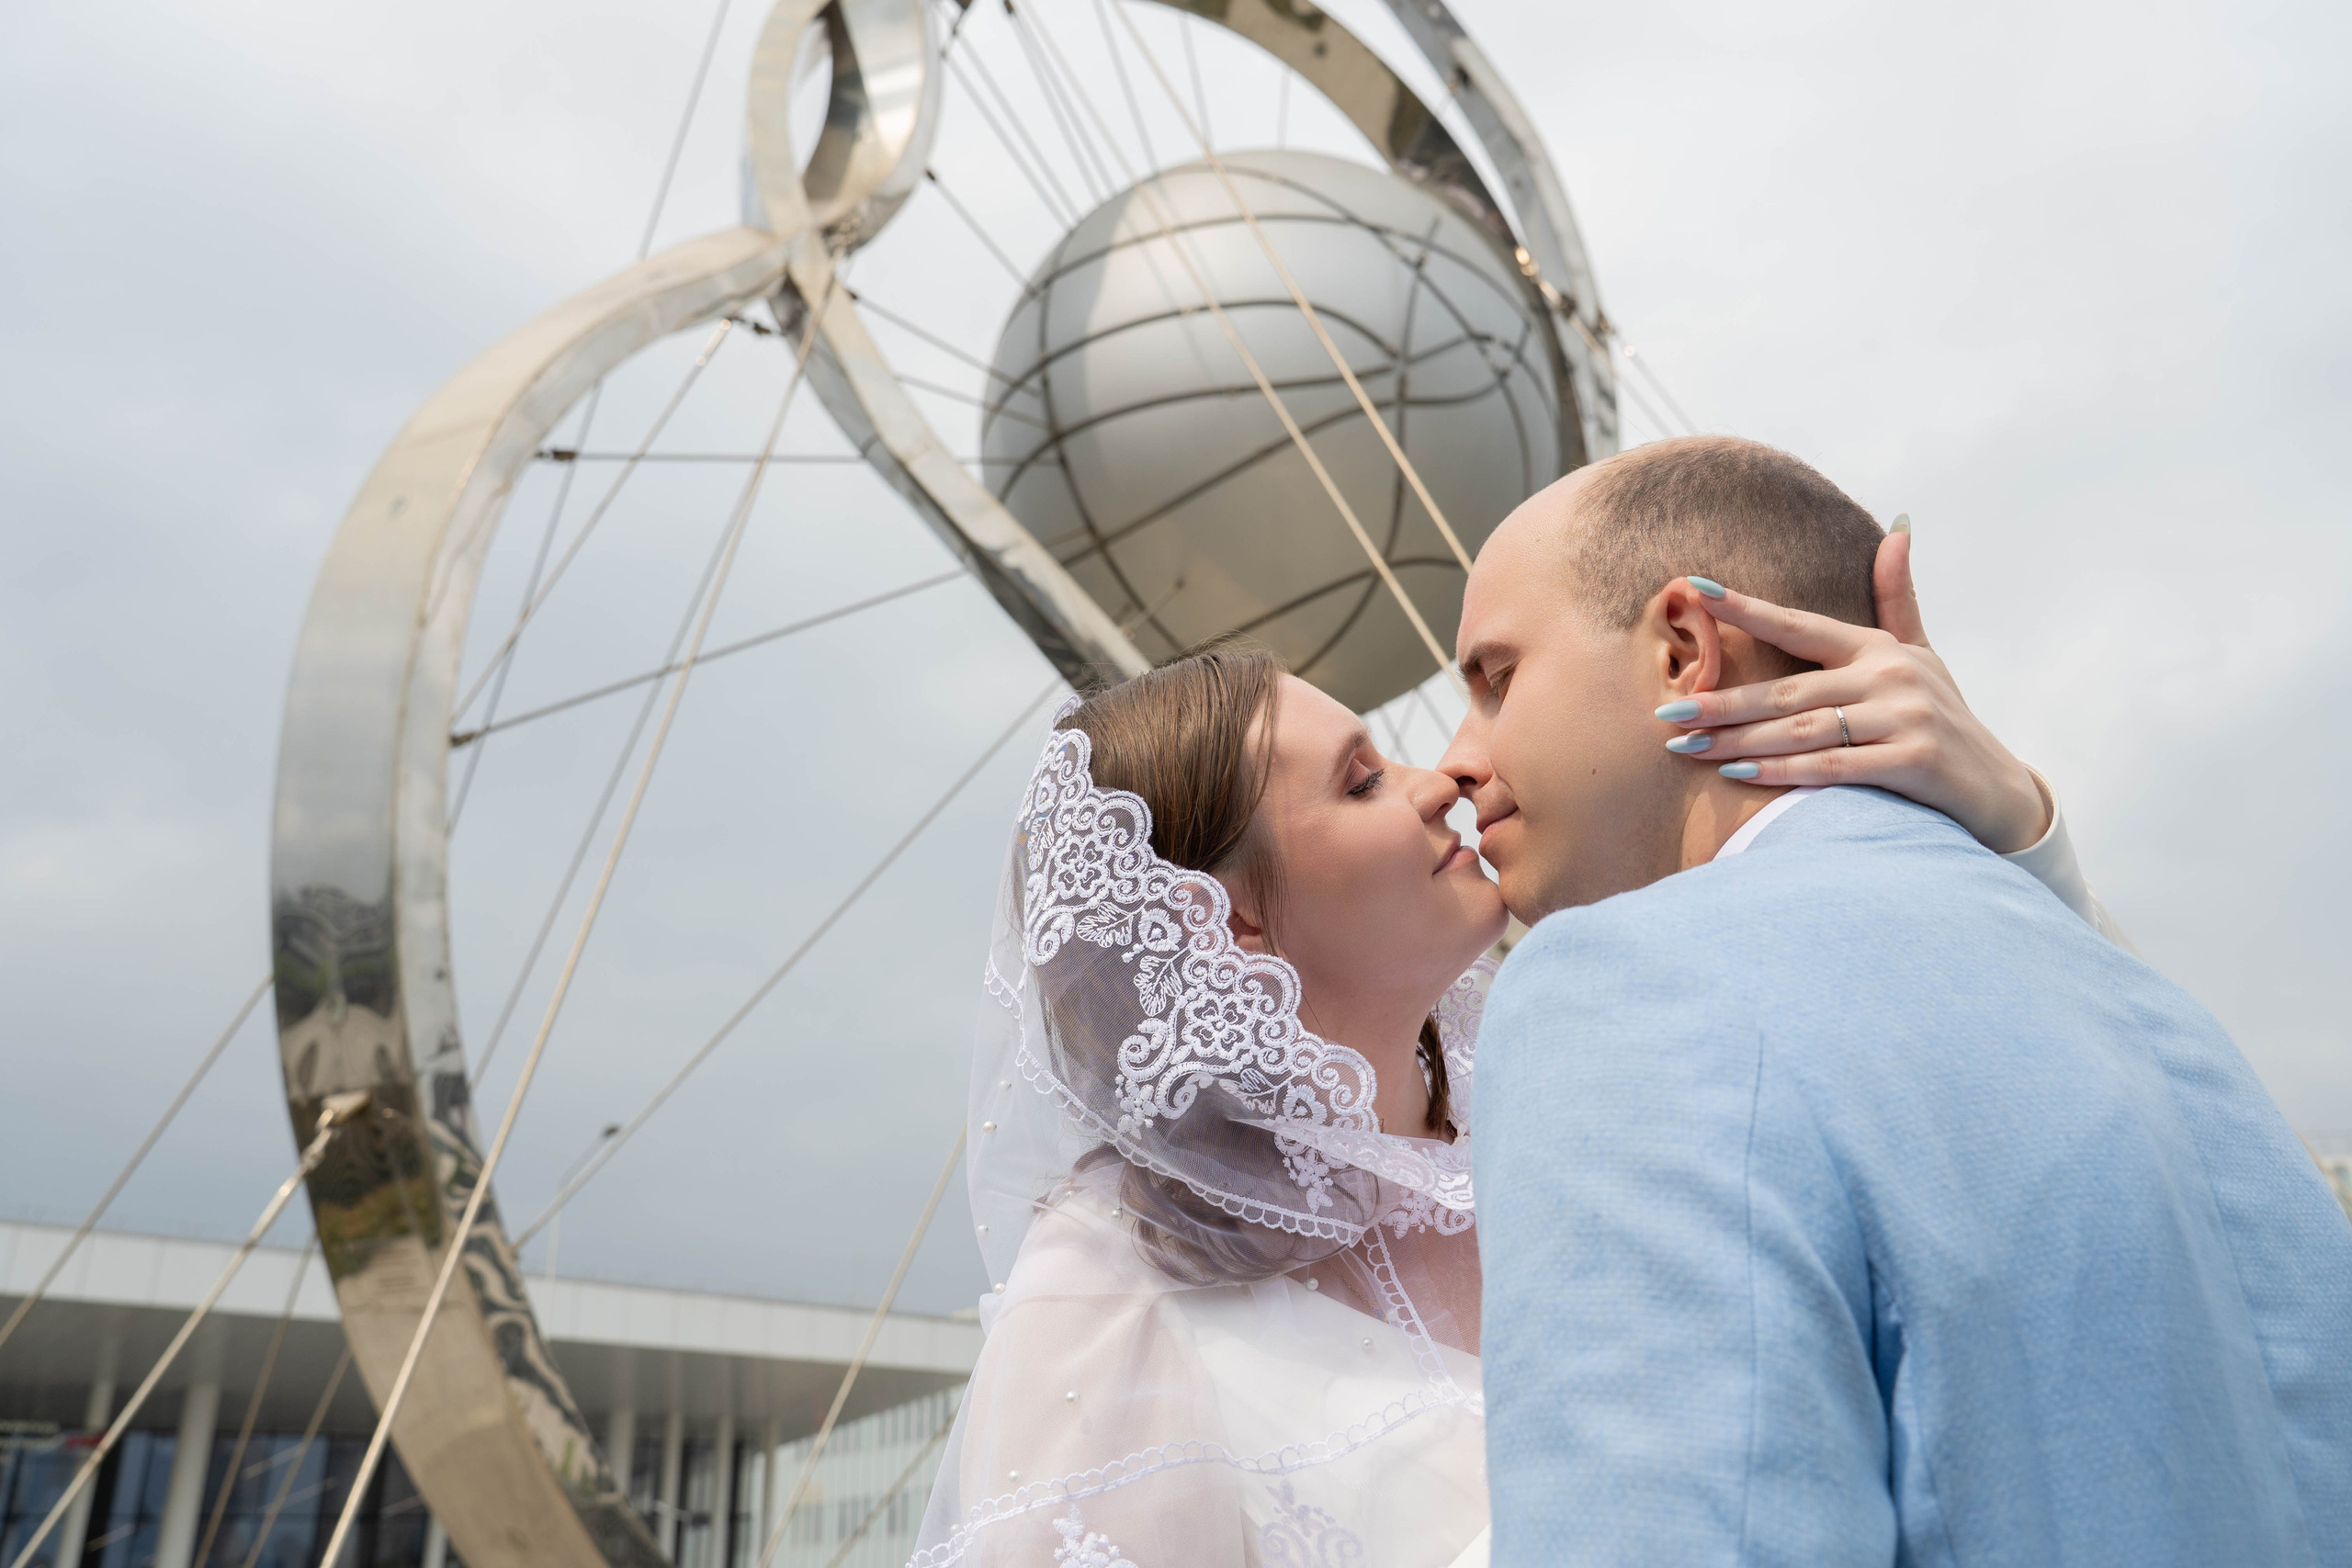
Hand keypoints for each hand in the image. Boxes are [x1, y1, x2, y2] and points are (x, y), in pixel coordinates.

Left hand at [1665, 527, 2051, 854]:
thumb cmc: (1944, 721)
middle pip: (1789, 690)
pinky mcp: (1915, 761)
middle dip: (1722, 702)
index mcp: (1880, 649)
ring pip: (1802, 729)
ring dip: (1739, 740)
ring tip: (1686, 746)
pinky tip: (1739, 774)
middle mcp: (1892, 676)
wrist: (1999, 793)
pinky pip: (1833, 767)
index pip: (1801, 625)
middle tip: (1666, 709)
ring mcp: (1906, 717)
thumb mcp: (1923, 655)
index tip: (1694, 590)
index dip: (1747, 607)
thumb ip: (1897, 601)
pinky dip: (1784, 771)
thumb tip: (1897, 527)